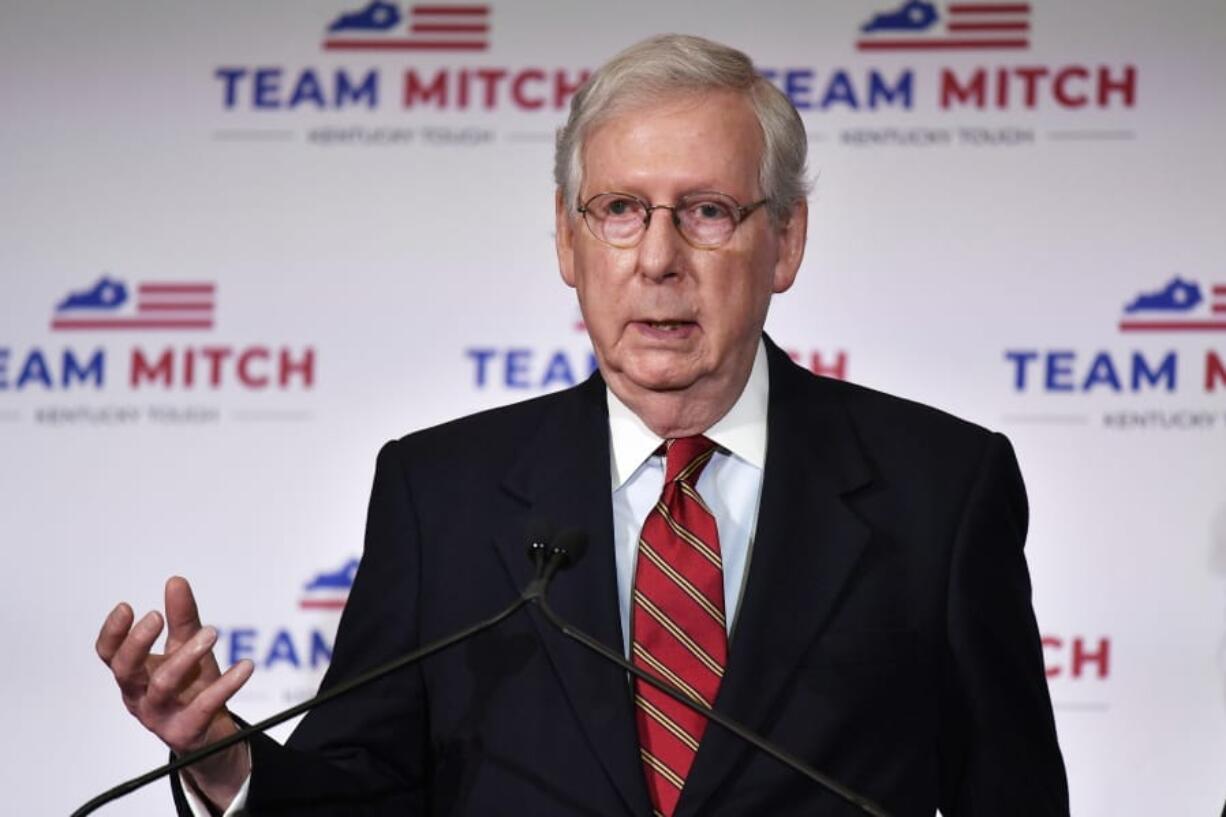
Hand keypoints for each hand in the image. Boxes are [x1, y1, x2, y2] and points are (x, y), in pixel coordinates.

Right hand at [96, 576, 253, 809]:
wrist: (212, 734)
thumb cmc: (193, 687)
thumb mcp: (187, 648)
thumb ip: (182, 618)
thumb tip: (175, 581)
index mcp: (135, 676)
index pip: (110, 655)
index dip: (112, 632)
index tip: (126, 606)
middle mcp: (139, 697)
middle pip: (125, 670)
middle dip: (137, 643)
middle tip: (157, 616)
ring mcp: (160, 716)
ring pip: (162, 686)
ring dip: (186, 656)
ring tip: (212, 631)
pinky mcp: (186, 732)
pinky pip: (204, 706)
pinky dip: (226, 685)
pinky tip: (246, 666)